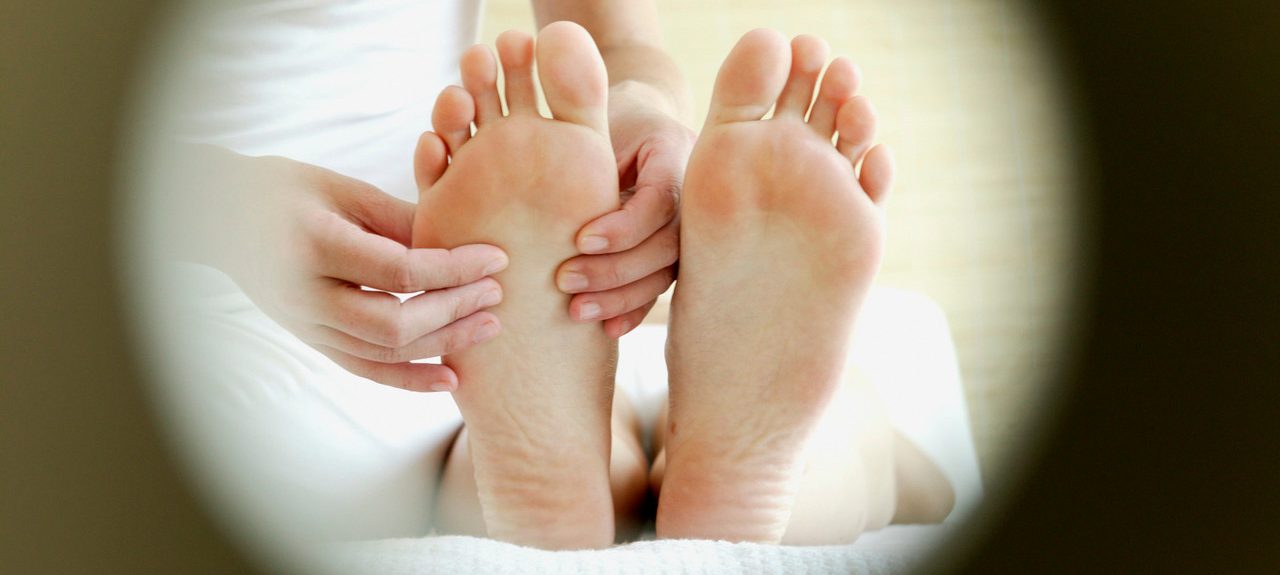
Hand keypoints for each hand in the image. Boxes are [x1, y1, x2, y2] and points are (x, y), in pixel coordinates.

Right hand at [179, 148, 508, 391]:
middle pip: (397, 323)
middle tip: (498, 294)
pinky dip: (409, 378)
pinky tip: (451, 378)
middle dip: (455, 311)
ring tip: (489, 328)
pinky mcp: (311, 341)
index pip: (401, 271)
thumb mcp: (341, 189)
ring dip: (443, 345)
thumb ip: (399, 218)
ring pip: (384, 353)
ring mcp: (306, 326)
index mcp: (316, 247)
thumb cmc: (283, 191)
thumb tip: (461, 241)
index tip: (496, 257)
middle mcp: (308, 297)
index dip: (455, 269)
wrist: (217, 220)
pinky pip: (365, 369)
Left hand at [555, 83, 694, 336]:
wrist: (636, 121)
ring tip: (576, 311)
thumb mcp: (594, 119)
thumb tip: (548, 195)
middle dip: (616, 269)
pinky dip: (634, 310)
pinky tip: (607, 329)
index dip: (624, 226)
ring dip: (622, 297)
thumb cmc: (603, 117)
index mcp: (676, 153)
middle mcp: (693, 195)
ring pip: (665, 272)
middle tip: (564, 281)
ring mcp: (689, 228)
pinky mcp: (673, 252)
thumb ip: (584, 152)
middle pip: (667, 244)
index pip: (660, 199)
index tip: (581, 240)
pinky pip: (660, 286)